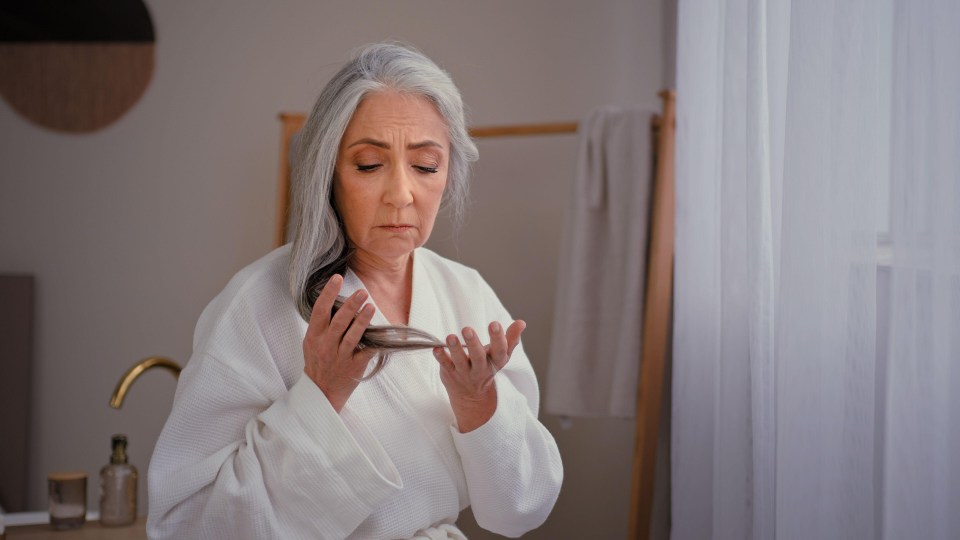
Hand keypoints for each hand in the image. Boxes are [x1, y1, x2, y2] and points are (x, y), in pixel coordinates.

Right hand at [303, 274, 376, 411]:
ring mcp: (340, 357)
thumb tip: (333, 299)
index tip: (337, 278)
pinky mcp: (354, 367)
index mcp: (314, 336)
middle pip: (339, 321)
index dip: (328, 293)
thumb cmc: (318, 361)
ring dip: (362, 320)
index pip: (320, 310)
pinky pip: (366, 352)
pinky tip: (384, 333)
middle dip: (351, 305)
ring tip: (370, 306)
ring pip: (352, 336)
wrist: (321, 391)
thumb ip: (321, 324)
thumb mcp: (312, 342)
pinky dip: (376, 343)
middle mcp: (326, 345)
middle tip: (362, 291)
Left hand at [433, 320, 525, 431]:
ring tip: (450, 337)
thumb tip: (521, 322)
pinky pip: (445, 365)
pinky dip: (441, 357)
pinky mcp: (450, 374)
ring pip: (460, 362)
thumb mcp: (501, 355)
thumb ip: (511, 338)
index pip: (499, 351)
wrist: (472, 396)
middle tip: (467, 329)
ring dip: (455, 349)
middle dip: (473, 343)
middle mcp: (480, 369)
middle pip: (478, 357)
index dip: (498, 338)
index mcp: (495, 362)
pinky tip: (436, 348)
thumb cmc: (487, 366)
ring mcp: (464, 373)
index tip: (494, 324)